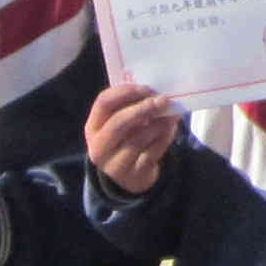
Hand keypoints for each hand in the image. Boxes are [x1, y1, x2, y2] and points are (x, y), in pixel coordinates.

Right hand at [84, 83, 181, 197]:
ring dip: (158, 123)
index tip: (145, 88)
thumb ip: (130, 108)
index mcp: (93, 128)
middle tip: (162, 100)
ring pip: (137, 139)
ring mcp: (115, 164)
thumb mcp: (119, 125)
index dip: (125, 92)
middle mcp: (99, 147)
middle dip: (142, 109)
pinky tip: (171, 128)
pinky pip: (152, 152)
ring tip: (172, 114)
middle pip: (117, 123)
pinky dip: (164, 137)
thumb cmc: (125, 140)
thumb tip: (155, 92)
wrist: (129, 177)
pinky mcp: (134, 175)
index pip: (103, 103)